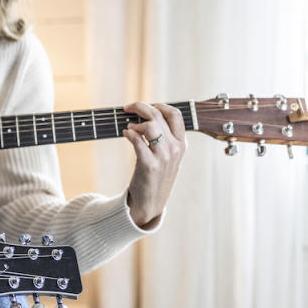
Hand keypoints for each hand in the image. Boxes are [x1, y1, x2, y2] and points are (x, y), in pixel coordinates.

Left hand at [122, 102, 186, 226]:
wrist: (151, 202)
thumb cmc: (156, 176)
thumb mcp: (168, 156)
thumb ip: (164, 138)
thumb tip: (147, 116)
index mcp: (181, 144)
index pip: (175, 114)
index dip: (159, 105)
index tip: (145, 106)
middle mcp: (175, 148)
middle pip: (158, 116)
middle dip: (140, 107)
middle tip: (127, 108)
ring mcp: (163, 157)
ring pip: (149, 126)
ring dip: (135, 123)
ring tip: (129, 128)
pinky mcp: (149, 165)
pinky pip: (137, 140)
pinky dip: (129, 133)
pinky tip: (125, 134)